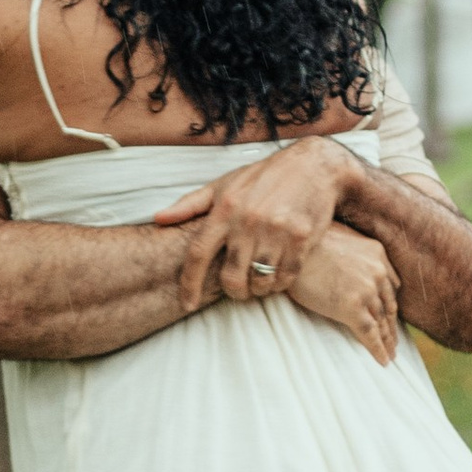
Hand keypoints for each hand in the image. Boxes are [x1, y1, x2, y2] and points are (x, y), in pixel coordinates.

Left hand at [153, 137, 349, 311]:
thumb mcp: (224, 184)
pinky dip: (280, 284)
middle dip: (233, 291)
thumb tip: (157, 219)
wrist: (314, 166)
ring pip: (260, 281)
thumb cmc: (263, 177)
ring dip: (258, 289)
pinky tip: (278, 276)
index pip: (198, 254)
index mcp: (225, 208)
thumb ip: (190, 205)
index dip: (189, 284)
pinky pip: (286, 277)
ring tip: (259, 282)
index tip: (186, 304)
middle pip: (231, 277)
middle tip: (238, 289)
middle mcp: (248, 220)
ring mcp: (277, 230)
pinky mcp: (302, 238)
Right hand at [284, 223, 400, 365]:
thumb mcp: (338, 237)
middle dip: (391, 325)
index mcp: (376, 253)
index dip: (389, 303)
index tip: (390, 316)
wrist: (291, 250)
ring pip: (382, 321)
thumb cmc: (305, 244)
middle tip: (394, 340)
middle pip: (388, 305)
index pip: (389, 285)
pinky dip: (379, 349)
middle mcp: (377, 272)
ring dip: (387, 340)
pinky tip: (384, 361)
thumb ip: (352, 251)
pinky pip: (370, 334)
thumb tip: (345, 264)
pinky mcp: (353, 308)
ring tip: (391, 353)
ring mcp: (366, 291)